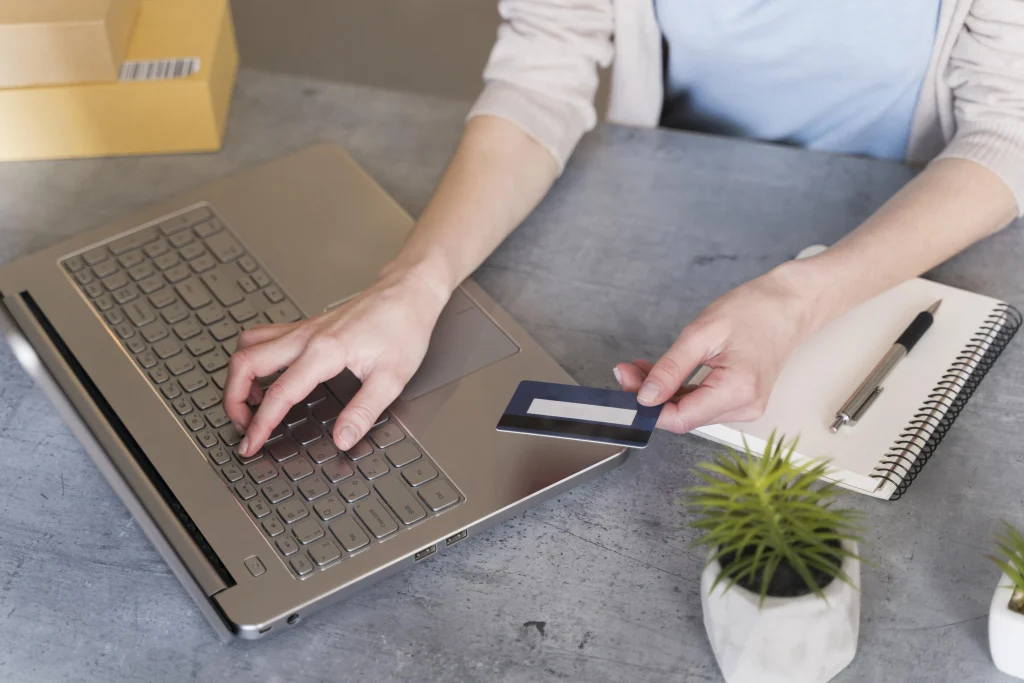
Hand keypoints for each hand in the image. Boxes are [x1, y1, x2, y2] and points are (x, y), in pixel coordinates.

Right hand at [223, 268, 449, 456]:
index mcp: (324, 351)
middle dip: (233, 399)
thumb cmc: (403, 327)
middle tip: (243, 425)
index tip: (251, 444)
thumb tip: (343, 438)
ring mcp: (303, 329)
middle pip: (245, 362)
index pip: (279, 394)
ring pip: (249, 346)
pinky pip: (265, 337)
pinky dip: (254, 358)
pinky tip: (268, 376)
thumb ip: (364, 411)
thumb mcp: (392, 377)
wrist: (408, 293)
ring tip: (250, 403)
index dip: (261, 424)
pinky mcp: (307, 326)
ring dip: (239, 375)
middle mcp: (306, 337)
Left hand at [614, 265, 816, 432]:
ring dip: (663, 394)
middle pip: (683, 416)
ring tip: (642, 368)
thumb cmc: (755, 310)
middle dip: (651, 397)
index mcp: (738, 390)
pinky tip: (664, 375)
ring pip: (690, 411)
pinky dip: (679, 391)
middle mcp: (745, 407)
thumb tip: (646, 396)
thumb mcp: (703, 332)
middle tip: (627, 370)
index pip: (680, 418)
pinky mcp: (742, 401)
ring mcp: (746, 407)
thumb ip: (672, 367)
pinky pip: (702, 403)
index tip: (626, 385)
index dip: (649, 407)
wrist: (790, 305)